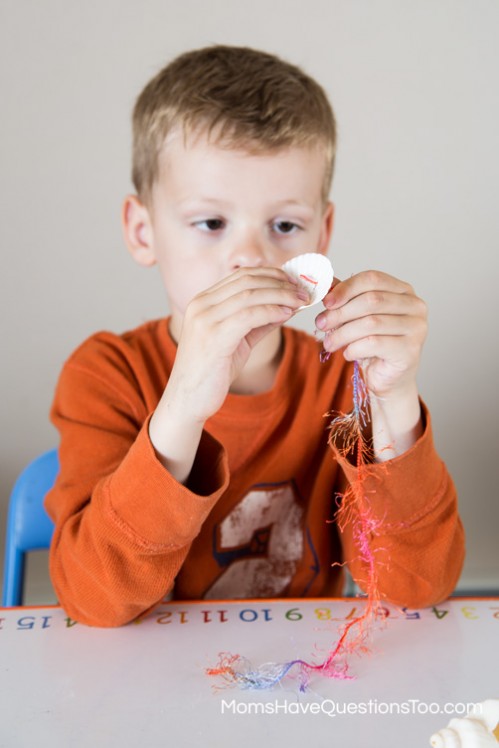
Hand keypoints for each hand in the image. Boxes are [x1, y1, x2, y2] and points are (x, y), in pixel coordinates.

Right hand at [163, 266, 306, 423]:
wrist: (188, 400)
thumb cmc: (212, 371)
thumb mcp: (237, 340)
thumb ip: (257, 322)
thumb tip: (286, 307)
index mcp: (203, 301)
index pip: (241, 276)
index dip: (271, 275)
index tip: (293, 282)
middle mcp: (201, 305)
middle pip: (247, 281)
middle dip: (280, 283)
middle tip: (303, 291)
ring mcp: (205, 319)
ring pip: (250, 295)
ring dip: (280, 295)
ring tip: (300, 301)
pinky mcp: (213, 337)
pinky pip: (248, 316)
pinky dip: (271, 312)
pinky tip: (286, 315)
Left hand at [315, 270, 427, 398]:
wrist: (388, 377)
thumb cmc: (374, 344)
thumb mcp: (357, 317)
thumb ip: (346, 298)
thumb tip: (327, 286)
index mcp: (403, 291)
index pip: (373, 279)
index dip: (346, 288)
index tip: (326, 302)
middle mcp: (415, 306)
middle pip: (371, 300)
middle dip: (341, 313)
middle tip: (321, 324)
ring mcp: (416, 328)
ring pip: (371, 323)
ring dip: (343, 333)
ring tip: (329, 343)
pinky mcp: (410, 350)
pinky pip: (374, 344)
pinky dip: (354, 348)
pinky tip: (348, 354)